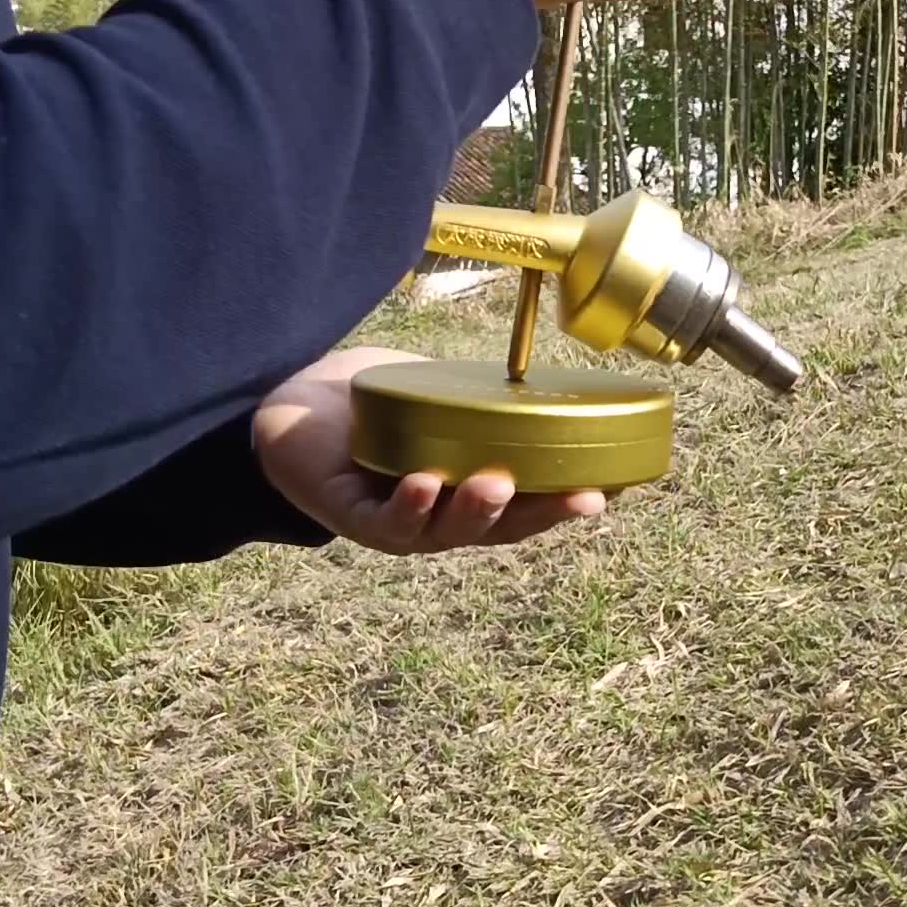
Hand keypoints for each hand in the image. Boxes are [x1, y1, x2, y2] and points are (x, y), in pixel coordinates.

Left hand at [253, 347, 606, 554]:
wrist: (294, 401)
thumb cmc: (375, 402)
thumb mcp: (441, 398)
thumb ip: (483, 399)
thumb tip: (543, 375)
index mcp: (468, 495)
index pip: (528, 507)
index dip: (568, 503)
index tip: (612, 489)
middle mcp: (440, 519)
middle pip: (499, 529)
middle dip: (540, 515)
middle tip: (580, 497)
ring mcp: (399, 523)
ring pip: (447, 531)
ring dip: (476, 512)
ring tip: (498, 485)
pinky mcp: (352, 515)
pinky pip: (387, 521)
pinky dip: (409, 506)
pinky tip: (425, 484)